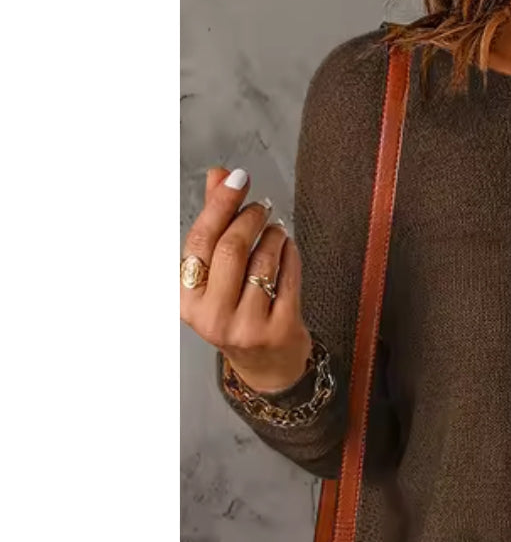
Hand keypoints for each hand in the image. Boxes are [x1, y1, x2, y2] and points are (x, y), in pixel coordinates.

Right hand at [180, 167, 312, 391]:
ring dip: (273, 236)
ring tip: (276, 230)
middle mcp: (212, 317)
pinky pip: (288, 278)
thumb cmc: (239, 315)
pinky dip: (291, 255)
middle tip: (262, 207)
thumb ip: (216, 226)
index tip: (238, 178)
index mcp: (188, 301)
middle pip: (230, 249)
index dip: (220, 204)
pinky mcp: (279, 330)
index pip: (200, 242)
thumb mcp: (219, 278)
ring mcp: (247, 327)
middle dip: (250, 218)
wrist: (268, 367)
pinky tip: (288, 247)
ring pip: (262, 262)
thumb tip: (219, 175)